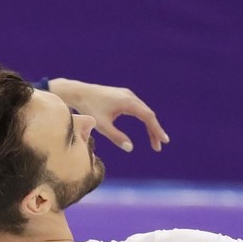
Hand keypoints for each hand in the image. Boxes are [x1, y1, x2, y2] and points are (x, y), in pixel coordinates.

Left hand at [47, 78, 169, 152]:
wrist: (78, 92)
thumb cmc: (89, 109)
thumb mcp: (102, 125)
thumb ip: (116, 137)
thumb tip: (130, 148)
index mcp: (128, 102)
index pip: (148, 117)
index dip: (157, 130)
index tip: (164, 141)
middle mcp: (130, 96)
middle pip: (148, 114)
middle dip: (154, 131)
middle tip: (158, 147)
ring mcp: (127, 94)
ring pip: (144, 111)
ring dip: (150, 125)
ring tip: (153, 140)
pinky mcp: (123, 95)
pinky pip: (138, 108)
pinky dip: (144, 118)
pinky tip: (146, 127)